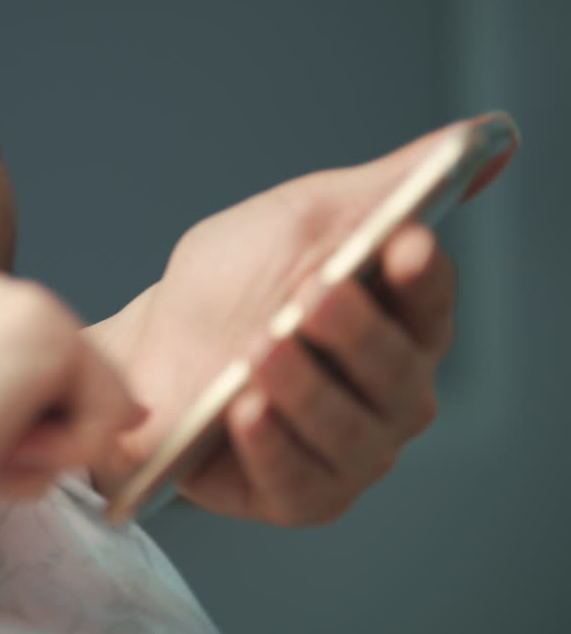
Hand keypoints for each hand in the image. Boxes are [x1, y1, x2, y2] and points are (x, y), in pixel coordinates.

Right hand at [0, 270, 142, 582]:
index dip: (22, 433)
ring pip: (92, 402)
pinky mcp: (48, 331)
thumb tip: (135, 412)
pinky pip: (110, 416)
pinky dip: (63, 455)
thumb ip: (30, 416)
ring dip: (44, 453)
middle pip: (73, 387)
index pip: (36, 378)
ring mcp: (16, 303)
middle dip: (35, 441)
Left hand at [92, 113, 515, 524]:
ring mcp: (349, 450)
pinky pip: (298, 481)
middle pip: (397, 370)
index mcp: (402, 323)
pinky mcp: (298, 495)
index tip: (400, 242)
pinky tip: (243, 411)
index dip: (421, 276)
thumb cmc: (231, 285)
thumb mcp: (301, 218)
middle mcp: (390, 393)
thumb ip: (387, 186)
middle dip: (354, 332)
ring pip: (350, 430)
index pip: (432, 300)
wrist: (147, 346)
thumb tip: (486, 137)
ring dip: (306, 389)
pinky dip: (271, 446)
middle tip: (311, 297)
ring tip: (260, 351)